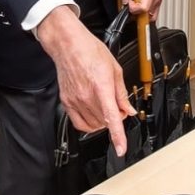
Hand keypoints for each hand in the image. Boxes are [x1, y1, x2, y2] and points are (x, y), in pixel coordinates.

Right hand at [35, 7, 134, 154]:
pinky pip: (79, 123)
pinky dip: (90, 125)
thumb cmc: (90, 51)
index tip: (121, 148)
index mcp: (101, 87)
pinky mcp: (66, 102)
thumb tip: (128, 109)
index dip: (117, 136)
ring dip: (103, 121)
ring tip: (105, 106)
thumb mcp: (114, 69)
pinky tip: (94, 115)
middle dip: (116, 117)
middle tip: (118, 106)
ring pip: (94, 125)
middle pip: (105, 121)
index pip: (111, 118)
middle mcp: (86, 96)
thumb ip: (122, 93)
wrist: (69, 45)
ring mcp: (75, 100)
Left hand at [118, 0, 164, 16]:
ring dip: (140, 13)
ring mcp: (158, 0)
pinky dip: (143, 11)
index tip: (128, 2)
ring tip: (134, 3)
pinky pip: (151, 12)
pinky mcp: (157, 0)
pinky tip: (138, 2)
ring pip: (149, 16)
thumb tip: (124, 1)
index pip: (142, 9)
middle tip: (130, 3)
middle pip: (146, 16)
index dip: (132, 8)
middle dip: (135, 13)